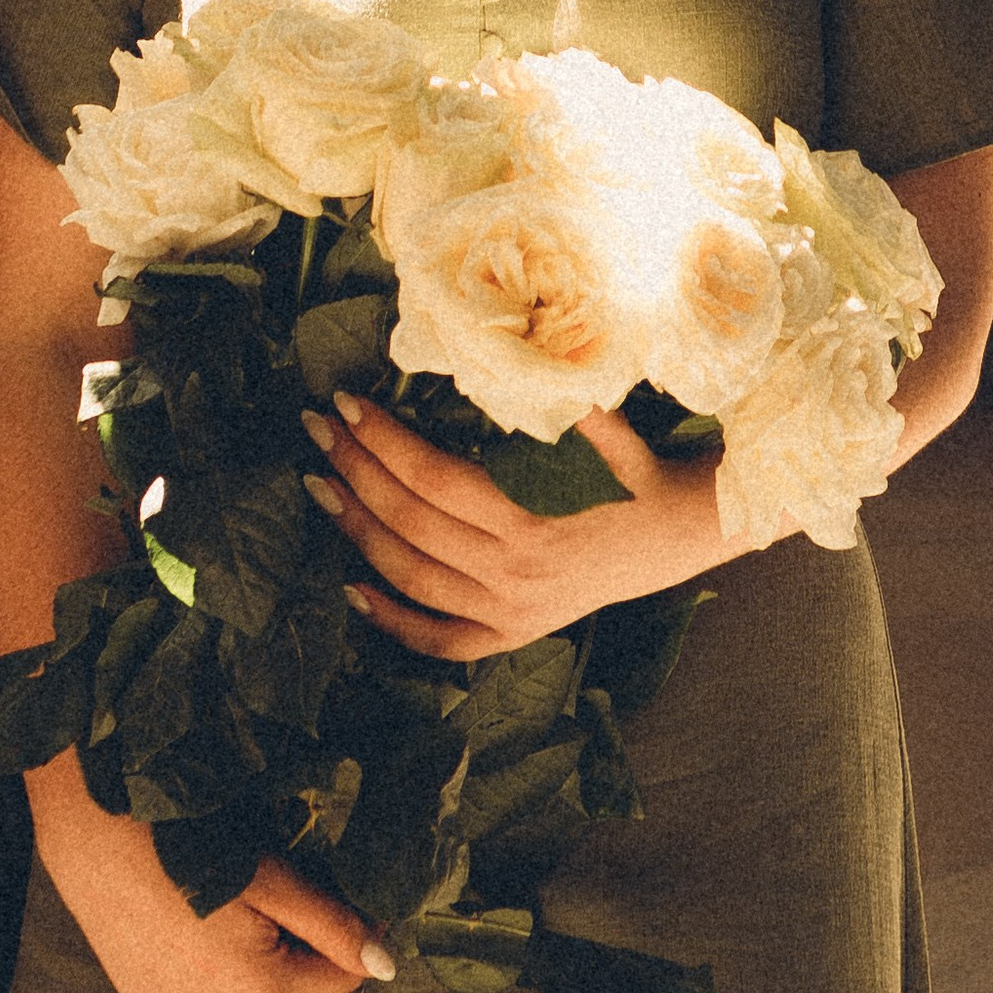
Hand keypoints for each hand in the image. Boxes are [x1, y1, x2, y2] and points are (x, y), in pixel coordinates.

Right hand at [32, 764, 389, 992]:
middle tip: (349, 946)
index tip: (372, 917)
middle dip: (338, 986)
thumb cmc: (185, 847)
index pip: (340, 982)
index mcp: (265, 989)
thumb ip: (332, 926)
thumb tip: (385, 965)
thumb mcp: (271, 877)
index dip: (363, 949)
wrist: (98, 838)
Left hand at [302, 392, 733, 662]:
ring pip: (412, 576)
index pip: (433, 477)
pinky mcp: (512, 633)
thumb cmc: (633, 466)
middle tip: (315, 428)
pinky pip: (440, 640)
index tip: (347, 402)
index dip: (383, 439)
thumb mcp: (605, 425)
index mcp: (532, 519)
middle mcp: (514, 574)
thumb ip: (559, 398)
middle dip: (354, 470)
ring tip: (318, 486)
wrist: (677, 533)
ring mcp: (511, 612)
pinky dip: (392, 621)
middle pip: (410, 521)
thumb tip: (509, 353)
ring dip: (356, 531)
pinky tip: (352, 589)